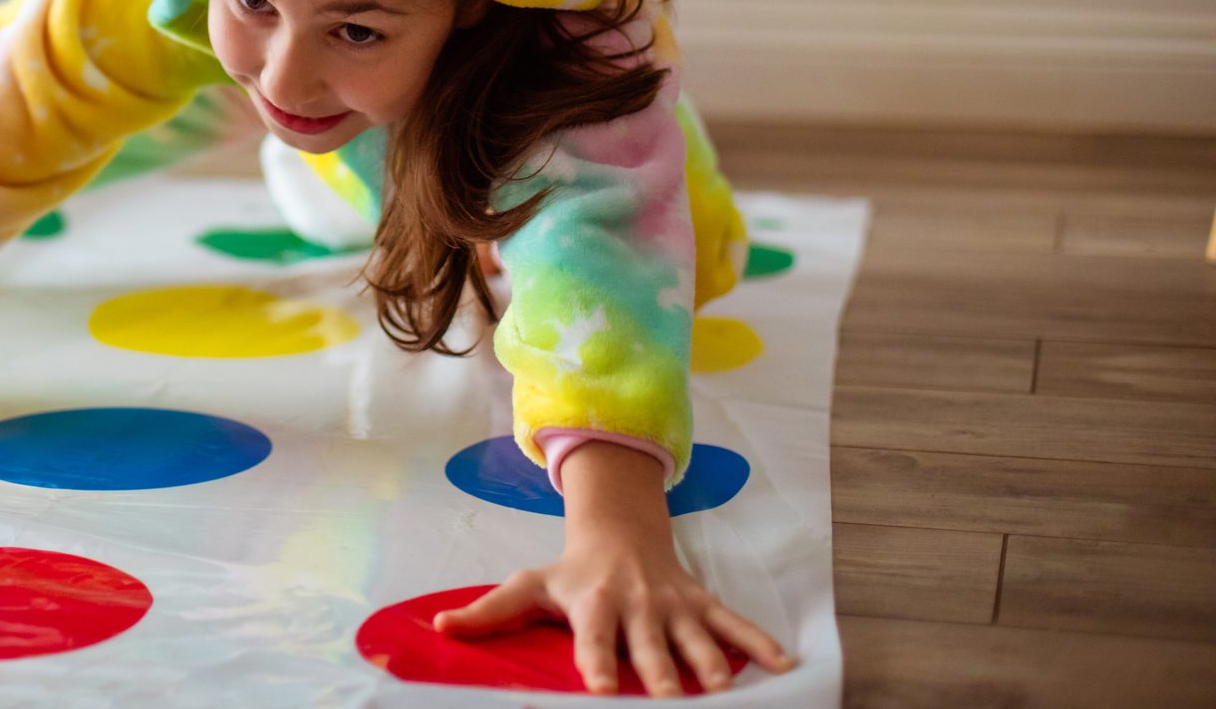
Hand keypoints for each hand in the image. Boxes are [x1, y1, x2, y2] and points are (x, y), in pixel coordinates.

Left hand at [433, 442, 792, 695]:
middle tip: (671, 699)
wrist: (620, 531)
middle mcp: (635, 604)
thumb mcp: (529, 585)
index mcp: (592, 604)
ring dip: (710, 662)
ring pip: (695, 636)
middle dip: (659, 671)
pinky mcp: (700, 603)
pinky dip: (759, 642)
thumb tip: (438, 627)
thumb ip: (488, 612)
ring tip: (721, 688)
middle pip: (648, 644)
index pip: (592, 639)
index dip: (595, 662)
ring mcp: (672, 604)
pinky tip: (784, 666)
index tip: (598, 688)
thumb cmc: (570, 571)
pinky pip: (733, 623)